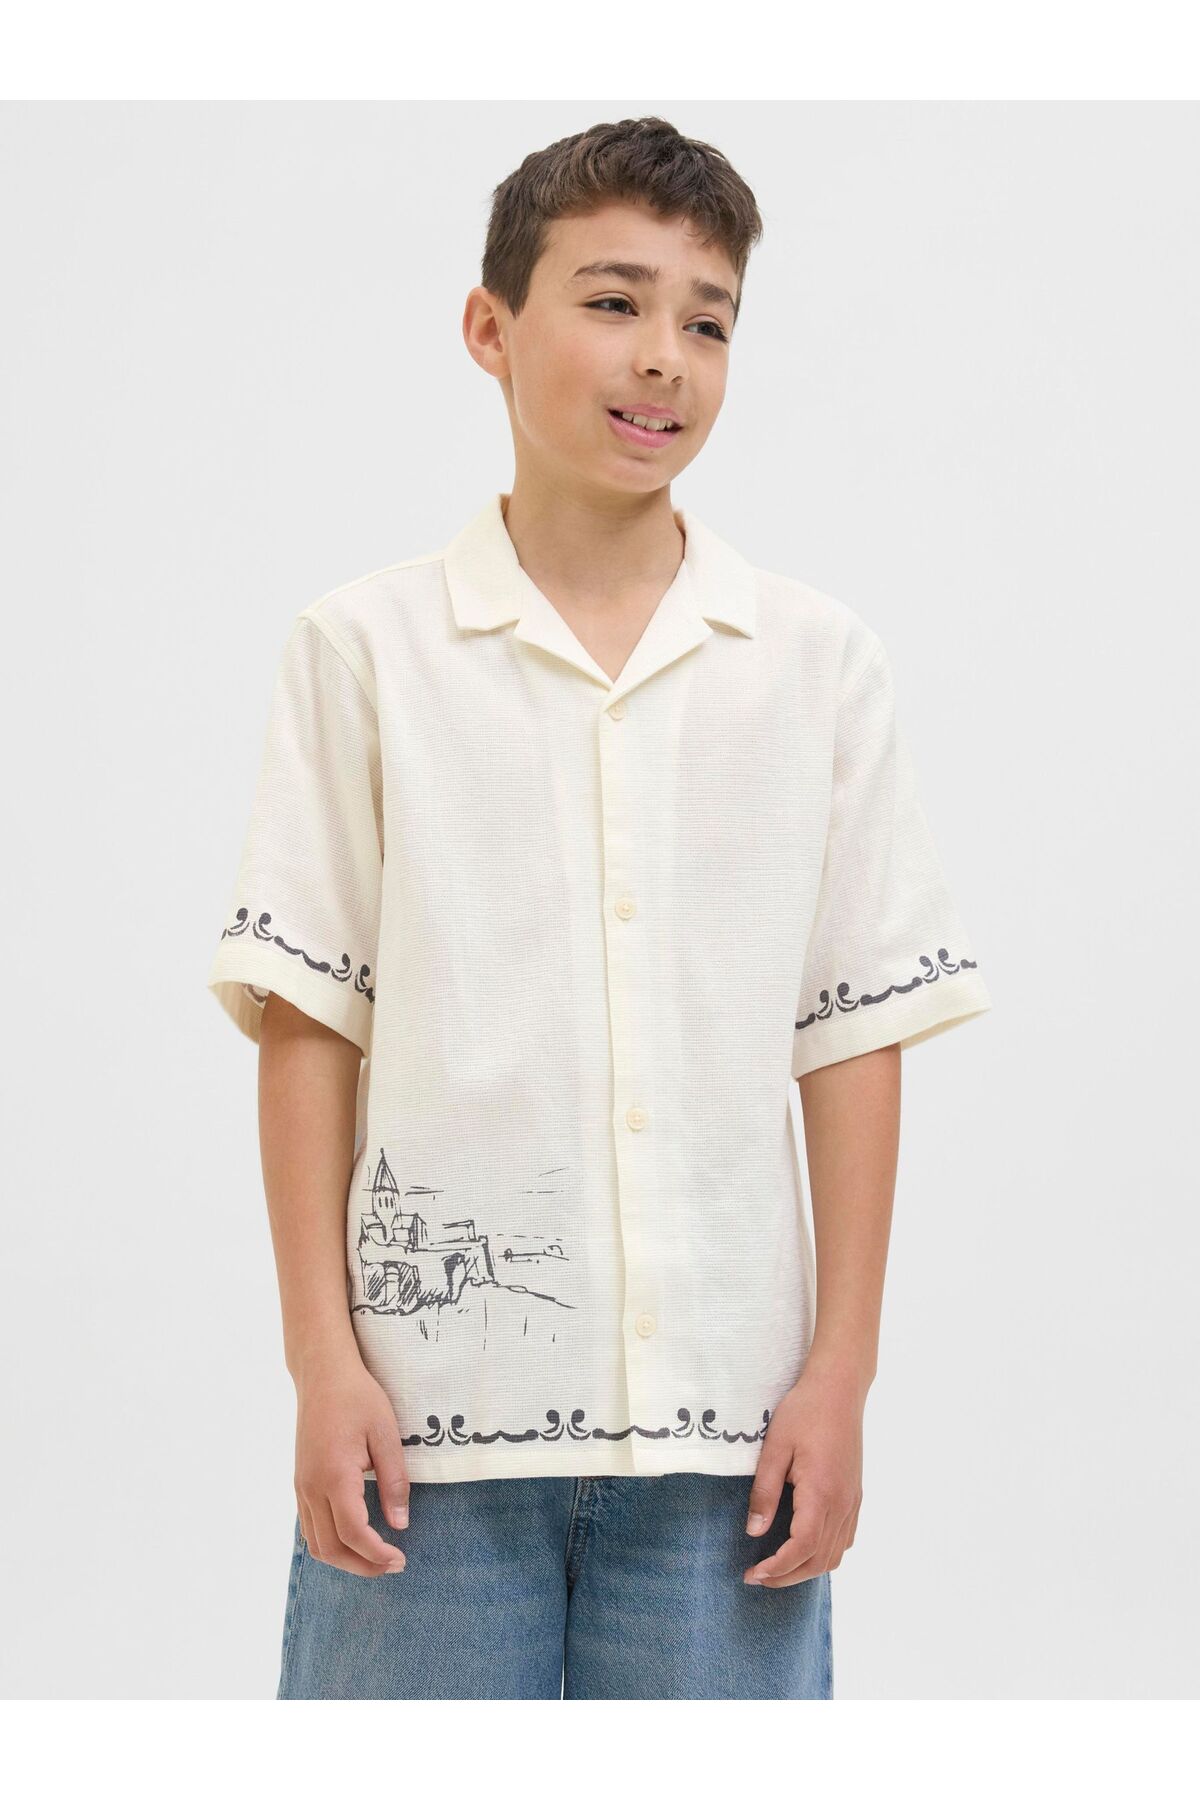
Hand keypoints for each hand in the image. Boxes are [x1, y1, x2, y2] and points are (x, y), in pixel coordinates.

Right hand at [293, 1352, 411, 1576]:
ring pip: (315, 1543)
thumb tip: (400, 1524)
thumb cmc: (358, 1398)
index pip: (352, 1533)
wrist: (323, 1375)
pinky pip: (310, 1527)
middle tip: (393, 1565)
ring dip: (345, 1559)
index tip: (399, 1560)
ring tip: (375, 1558)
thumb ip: (394, 1481)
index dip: (376, 1555)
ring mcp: (301, 1486)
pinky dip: (331, 1543)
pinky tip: (354, 1538)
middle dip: (362, 1566)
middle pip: (330, 1548)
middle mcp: (311, 1487)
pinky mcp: (300, 1483)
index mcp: (334, 1475)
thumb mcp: (386, 1434)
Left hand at [742, 1361, 866, 1587]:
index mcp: (822, 1493)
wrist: (839, 1389)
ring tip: (777, 1567)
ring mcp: (853, 1500)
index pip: (803, 1548)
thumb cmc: (804, 1412)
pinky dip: (825, 1553)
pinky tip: (804, 1547)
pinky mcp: (855, 1494)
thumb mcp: (775, 1448)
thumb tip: (754, 1531)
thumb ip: (764, 1492)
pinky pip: (845, 1538)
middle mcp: (843, 1503)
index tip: (753, 1574)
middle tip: (758, 1577)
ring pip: (836, 1553)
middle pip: (820, 1560)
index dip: (778, 1569)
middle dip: (788, 1577)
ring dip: (807, 1569)